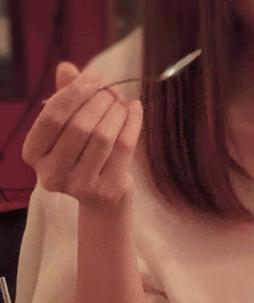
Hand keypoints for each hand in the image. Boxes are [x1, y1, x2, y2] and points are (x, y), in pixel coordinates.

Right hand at [22, 62, 142, 207]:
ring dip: (116, 111)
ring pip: (103, 137)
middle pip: (80, 126)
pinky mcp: (108, 190)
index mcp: (34, 154)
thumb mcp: (68, 126)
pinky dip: (132, 123)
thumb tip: (67, 68)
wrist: (102, 200)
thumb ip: (65, 96)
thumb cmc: (81, 153)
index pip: (52, 116)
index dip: (75, 91)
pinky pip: (124, 148)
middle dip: (100, 101)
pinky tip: (135, 109)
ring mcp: (80, 185)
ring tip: (121, 102)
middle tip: (112, 91)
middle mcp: (52, 174)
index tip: (94, 76)